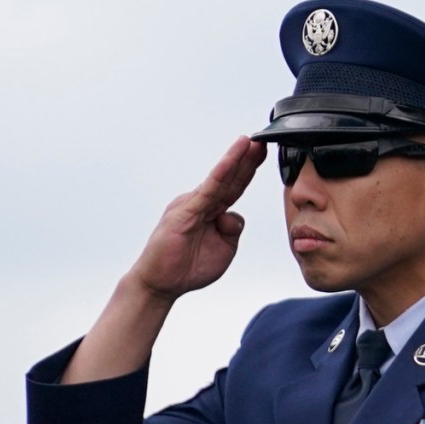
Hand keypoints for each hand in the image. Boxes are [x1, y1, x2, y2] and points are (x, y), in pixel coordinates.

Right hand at [128, 136, 264, 300]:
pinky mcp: (184, 213)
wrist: (161, 283)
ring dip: (235, 160)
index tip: (263, 152)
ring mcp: (191, 206)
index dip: (249, 169)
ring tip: (249, 142)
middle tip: (262, 140)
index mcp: (211, 211)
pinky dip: (220, 174)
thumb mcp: (224, 249)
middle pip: (230, 178)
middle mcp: (200, 203)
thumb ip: (233, 229)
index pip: (235, 186)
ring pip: (219, 180)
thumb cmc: (188, 266)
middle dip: (247, 159)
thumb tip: (231, 215)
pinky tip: (231, 161)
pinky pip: (207, 191)